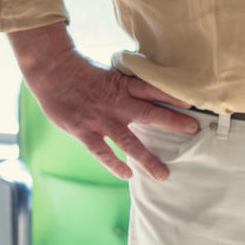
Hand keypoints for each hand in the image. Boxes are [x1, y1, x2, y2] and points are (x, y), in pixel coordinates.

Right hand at [17, 33, 197, 180]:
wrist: (51, 71)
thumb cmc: (80, 70)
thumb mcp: (108, 71)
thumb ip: (126, 83)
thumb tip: (145, 88)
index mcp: (122, 85)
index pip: (153, 89)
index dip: (173, 96)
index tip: (193, 103)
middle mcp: (116, 102)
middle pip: (149, 113)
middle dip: (173, 122)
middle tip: (193, 131)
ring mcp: (100, 118)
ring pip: (129, 141)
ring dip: (147, 158)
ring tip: (163, 174)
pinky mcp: (84, 131)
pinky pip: (102, 152)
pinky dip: (114, 164)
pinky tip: (127, 174)